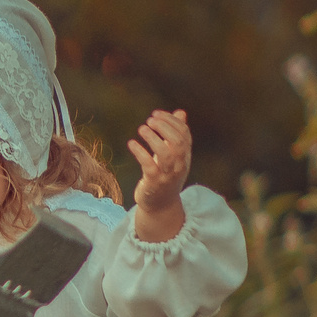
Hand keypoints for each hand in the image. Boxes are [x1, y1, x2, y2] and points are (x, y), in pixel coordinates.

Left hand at [127, 109, 191, 242]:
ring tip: (142, 128)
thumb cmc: (165, 175)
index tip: (156, 113)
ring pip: (166, 154)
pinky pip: (149, 166)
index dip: (172, 121)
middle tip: (150, 119)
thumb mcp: (173, 155)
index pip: (184, 134)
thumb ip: (176, 133)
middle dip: (165, 127)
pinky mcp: (154, 182)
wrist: (160, 205)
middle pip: (178, 143)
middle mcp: (179, 165)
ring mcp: (168, 175)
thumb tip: (180, 112)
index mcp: (185, 156)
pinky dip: (140, 153)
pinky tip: (131, 143)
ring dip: (153, 138)